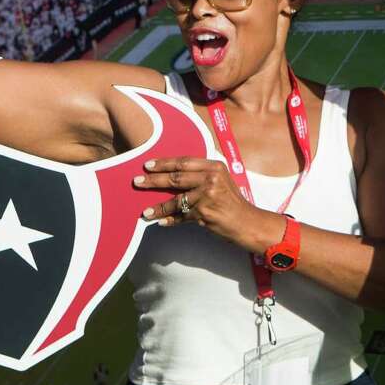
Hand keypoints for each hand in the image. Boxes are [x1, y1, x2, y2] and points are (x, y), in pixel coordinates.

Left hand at [133, 157, 279, 251]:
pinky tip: (160, 222)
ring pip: (176, 200)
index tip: (147, 165)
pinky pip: (182, 216)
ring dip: (158, 207)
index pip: (184, 162)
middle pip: (176, 177)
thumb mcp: (221, 182)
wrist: (247, 223)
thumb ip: (201, 177)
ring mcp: (207, 195)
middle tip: (137, 181)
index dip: (164, 163)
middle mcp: (211, 178)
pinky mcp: (204, 212)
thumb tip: (172, 176)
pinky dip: (170, 220)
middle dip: (154, 180)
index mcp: (215, 167)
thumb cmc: (232, 203)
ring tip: (145, 211)